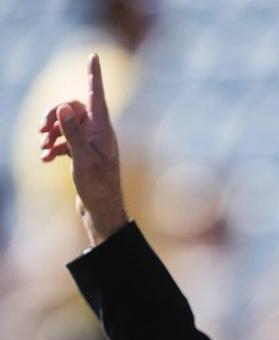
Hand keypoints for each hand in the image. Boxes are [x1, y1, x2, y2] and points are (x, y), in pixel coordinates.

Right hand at [40, 53, 128, 245]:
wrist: (102, 210)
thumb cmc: (97, 187)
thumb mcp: (82, 159)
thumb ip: (73, 133)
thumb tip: (64, 107)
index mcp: (103, 130)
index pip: (97, 96)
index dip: (93, 75)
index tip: (93, 55)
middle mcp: (100, 133)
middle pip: (74, 108)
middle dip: (54, 114)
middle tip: (41, 128)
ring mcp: (92, 144)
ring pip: (67, 124)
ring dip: (51, 132)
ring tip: (42, 147)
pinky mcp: (84, 154)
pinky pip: (66, 140)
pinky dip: (53, 146)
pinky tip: (44, 158)